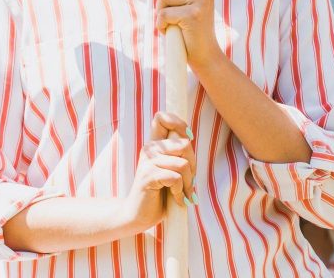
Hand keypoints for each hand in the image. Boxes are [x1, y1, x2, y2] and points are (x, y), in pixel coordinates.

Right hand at [122, 112, 197, 232]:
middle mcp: (149, 148)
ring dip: (188, 183)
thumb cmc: (160, 194)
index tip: (188, 139)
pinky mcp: (147, 175)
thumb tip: (190, 138)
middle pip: (185, 144)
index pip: (162, 117)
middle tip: (189, 182)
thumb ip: (178, 154)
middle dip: (193, 166)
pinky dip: (181, 192)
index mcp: (154, 144)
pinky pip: (176, 178)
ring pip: (183, 164)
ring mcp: (147, 161)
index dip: (179, 123)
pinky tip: (178, 200)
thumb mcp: (171, 170)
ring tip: (184, 193)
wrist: (140, 216)